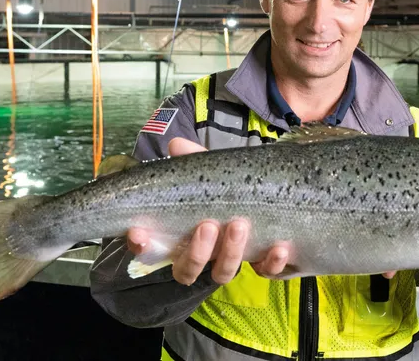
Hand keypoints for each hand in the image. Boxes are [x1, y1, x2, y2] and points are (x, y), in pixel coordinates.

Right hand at [126, 137, 292, 284]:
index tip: (139, 233)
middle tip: (208, 225)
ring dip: (230, 253)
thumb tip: (176, 144)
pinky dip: (271, 263)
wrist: (273, 196)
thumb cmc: (229, 187)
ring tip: (239, 225)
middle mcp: (203, 255)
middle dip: (197, 252)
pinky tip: (278, 247)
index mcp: (182, 235)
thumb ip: (194, 160)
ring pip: (223, 273)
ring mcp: (232, 261)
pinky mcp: (262, 264)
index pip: (152, 249)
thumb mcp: (211, 171)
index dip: (141, 246)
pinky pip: (265, 272)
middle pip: (188, 269)